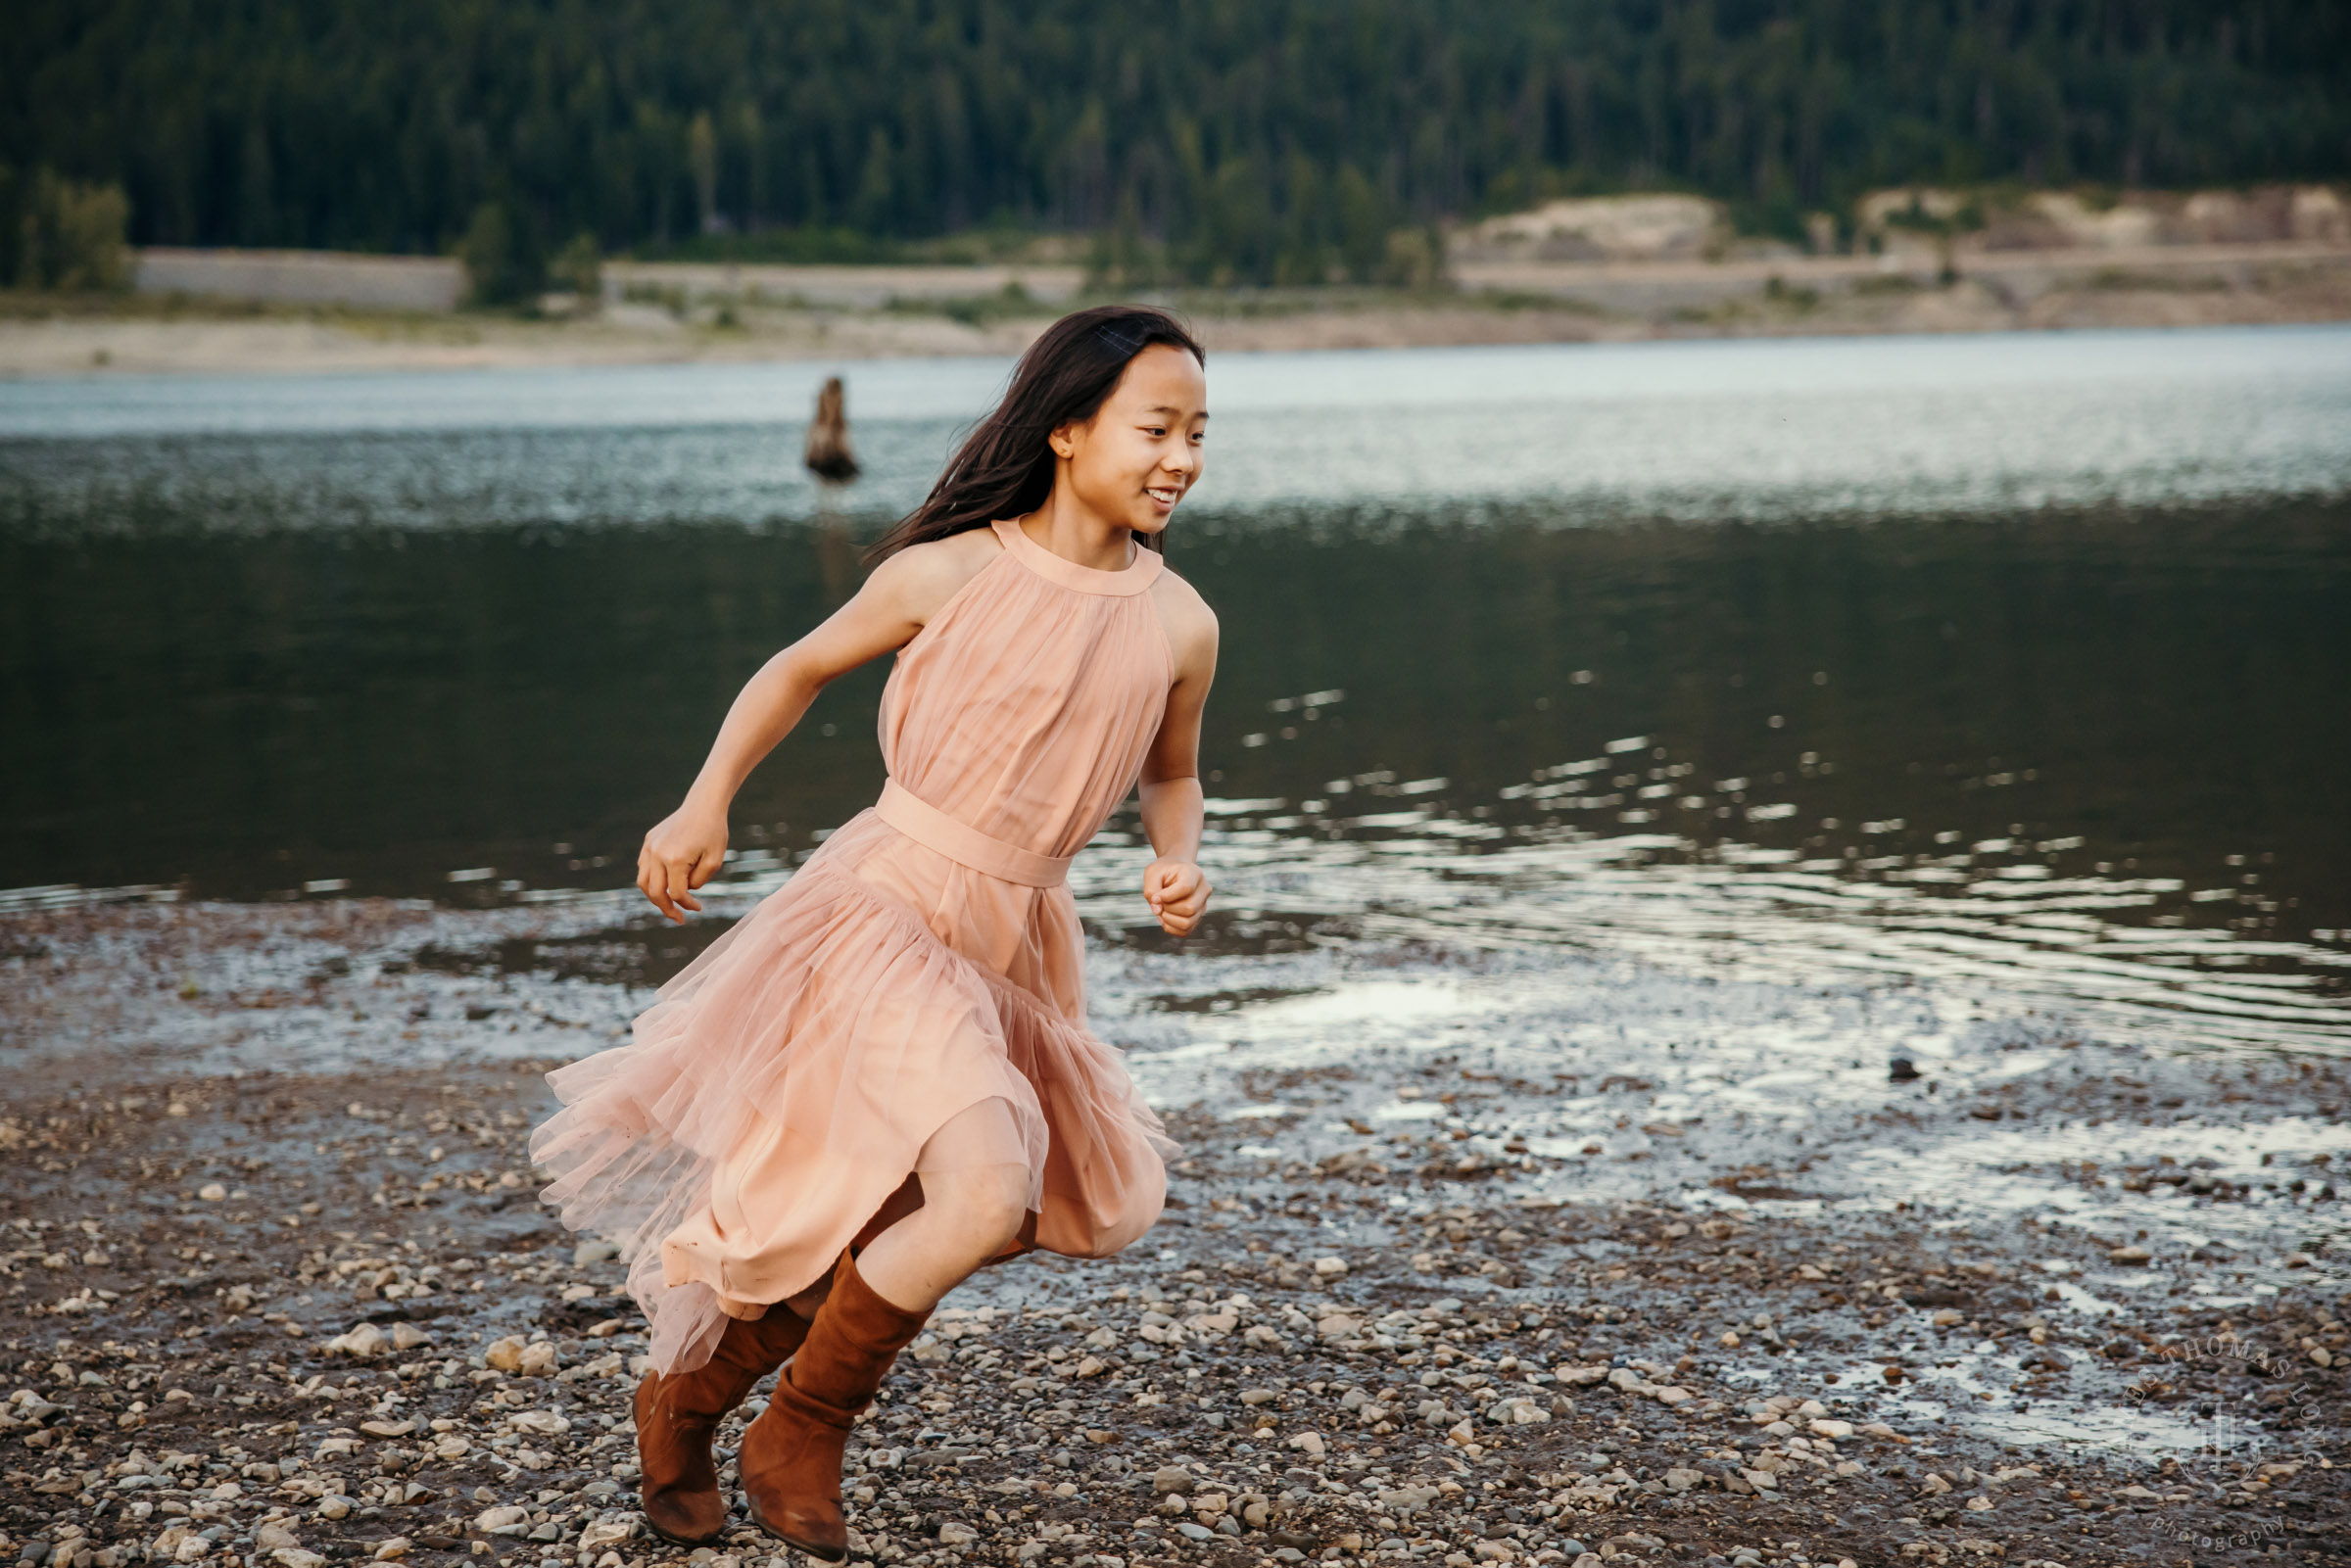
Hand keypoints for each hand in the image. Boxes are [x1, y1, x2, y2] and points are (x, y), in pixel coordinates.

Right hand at [638, 803, 728, 922]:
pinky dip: (651, 880)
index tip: (698, 908)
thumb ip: (699, 881)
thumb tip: (684, 891)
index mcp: (675, 859)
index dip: (687, 905)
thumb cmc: (714, 832)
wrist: (704, 805)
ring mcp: (650, 846)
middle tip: (678, 919)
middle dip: (666, 909)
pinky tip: (664, 885)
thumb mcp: (715, 861)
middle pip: (655, 892)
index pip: (676, 894)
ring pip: (643, 881)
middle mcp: (658, 853)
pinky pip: (644, 867)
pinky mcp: (649, 840)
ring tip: (667, 905)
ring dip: (654, 897)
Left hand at [1142, 857, 1211, 936]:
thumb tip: (1158, 912)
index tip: (1155, 896)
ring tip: (1162, 910)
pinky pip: (1185, 931)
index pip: (1186, 888)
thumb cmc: (1162, 872)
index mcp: (1194, 873)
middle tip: (1159, 902)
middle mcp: (1203, 890)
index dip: (1167, 896)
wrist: (1173, 872)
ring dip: (1169, 920)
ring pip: (1188, 923)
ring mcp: (1203, 905)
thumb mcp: (1152, 874)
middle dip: (1168, 909)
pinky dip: (1171, 927)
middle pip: (1189, 908)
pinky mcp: (1198, 917)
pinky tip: (1165, 917)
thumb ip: (1151, 890)